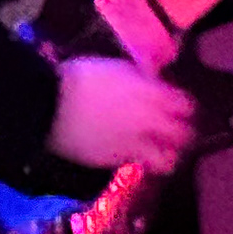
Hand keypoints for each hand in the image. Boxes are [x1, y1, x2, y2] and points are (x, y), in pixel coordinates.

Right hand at [50, 56, 198, 173]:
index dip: (186, 109)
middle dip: (184, 134)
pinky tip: (136, 154)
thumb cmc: (77, 79)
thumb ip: (140, 80)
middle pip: (184, 135)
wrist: (47, 105)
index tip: (180, 109)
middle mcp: (148, 119)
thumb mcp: (115, 69)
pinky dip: (145, 161)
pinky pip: (142, 164)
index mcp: (148, 92)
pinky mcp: (117, 160)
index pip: (185, 106)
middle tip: (177, 133)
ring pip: (169, 158)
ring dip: (170, 155)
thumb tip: (154, 85)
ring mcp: (134, 143)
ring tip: (162, 151)